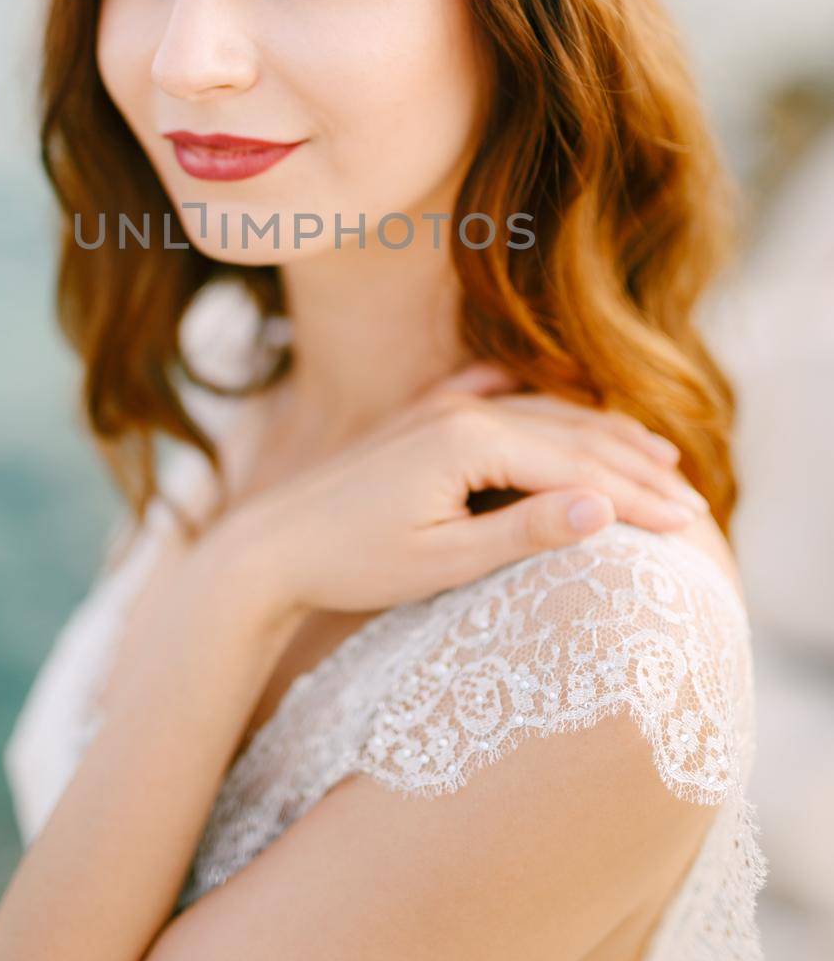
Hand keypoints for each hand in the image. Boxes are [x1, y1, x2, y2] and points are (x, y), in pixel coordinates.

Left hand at [217, 362, 706, 624]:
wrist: (267, 547)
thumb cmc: (353, 563)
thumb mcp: (443, 562)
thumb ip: (525, 532)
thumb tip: (604, 505)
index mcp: (470, 441)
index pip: (578, 466)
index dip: (638, 496)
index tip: (691, 524)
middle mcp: (458, 411)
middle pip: (569, 433)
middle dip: (635, 465)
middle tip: (692, 498)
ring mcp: (436, 408)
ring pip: (539, 412)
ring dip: (598, 433)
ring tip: (653, 453)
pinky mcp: (417, 420)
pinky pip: (491, 397)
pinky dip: (536, 404)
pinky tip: (549, 397)